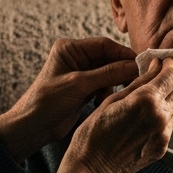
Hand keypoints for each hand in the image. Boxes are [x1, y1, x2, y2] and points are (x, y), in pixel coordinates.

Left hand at [0, 37, 139, 162]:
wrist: (32, 127)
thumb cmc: (47, 102)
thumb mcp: (78, 85)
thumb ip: (108, 74)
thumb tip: (135, 66)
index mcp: (70, 49)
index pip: (104, 45)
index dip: (123, 53)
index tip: (141, 63)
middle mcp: (77, 58)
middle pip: (109, 59)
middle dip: (122, 70)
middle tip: (138, 80)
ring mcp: (81, 74)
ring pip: (110, 73)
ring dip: (114, 84)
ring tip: (115, 95)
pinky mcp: (85, 89)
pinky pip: (105, 86)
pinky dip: (108, 93)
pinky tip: (101, 103)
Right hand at [57, 56, 172, 172]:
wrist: (92, 169)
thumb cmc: (94, 132)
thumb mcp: (112, 100)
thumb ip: (139, 82)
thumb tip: (156, 65)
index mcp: (146, 101)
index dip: (170, 65)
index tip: (163, 62)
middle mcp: (160, 117)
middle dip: (168, 83)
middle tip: (153, 81)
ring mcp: (163, 135)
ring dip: (166, 101)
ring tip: (146, 103)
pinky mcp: (162, 148)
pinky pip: (170, 126)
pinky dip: (162, 118)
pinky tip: (143, 121)